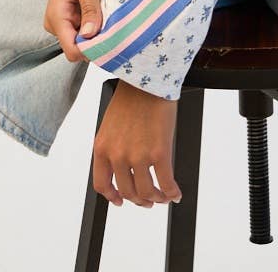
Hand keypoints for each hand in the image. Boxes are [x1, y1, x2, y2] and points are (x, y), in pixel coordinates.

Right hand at [43, 0, 104, 61]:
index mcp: (56, 16)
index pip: (71, 50)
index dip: (91, 50)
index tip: (110, 39)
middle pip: (79, 48)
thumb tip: (90, 35)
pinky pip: (87, 29)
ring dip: (99, 31)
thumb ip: (88, 8)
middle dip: (97, 40)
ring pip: (84, 40)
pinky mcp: (73, 15)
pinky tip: (105, 11)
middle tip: (113, 23)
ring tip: (109, 14)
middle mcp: (57, 23)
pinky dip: (98, 24)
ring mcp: (65, 20)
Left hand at [92, 81, 182, 207]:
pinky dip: (172, 193)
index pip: (102, 184)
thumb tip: (124, 166)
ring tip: (162, 196)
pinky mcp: (159, 153)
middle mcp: (118, 155)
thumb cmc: (132, 95)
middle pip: (128, 192)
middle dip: (139, 200)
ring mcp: (138, 156)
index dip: (113, 196)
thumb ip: (113, 146)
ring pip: (146, 192)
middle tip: (148, 200)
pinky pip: (166, 184)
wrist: (148, 79)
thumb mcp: (110, 123)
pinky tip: (175, 193)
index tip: (120, 200)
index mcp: (102, 147)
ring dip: (156, 198)